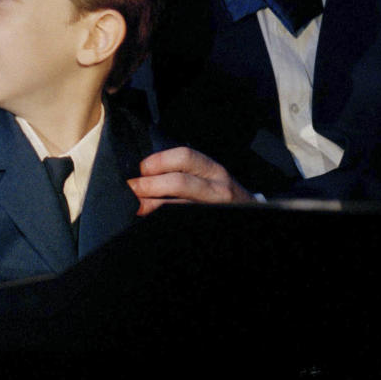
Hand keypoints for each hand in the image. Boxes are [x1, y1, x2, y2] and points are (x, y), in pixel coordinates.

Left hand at [127, 146, 254, 214]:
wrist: (247, 213)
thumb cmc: (220, 194)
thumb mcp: (208, 176)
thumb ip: (184, 170)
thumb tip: (145, 170)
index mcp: (212, 171)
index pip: (184, 156)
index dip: (158, 161)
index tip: (142, 169)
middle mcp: (217, 189)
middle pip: (179, 183)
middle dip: (150, 185)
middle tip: (132, 188)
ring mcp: (212, 209)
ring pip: (178, 207)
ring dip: (153, 206)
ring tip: (137, 206)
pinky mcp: (206, 223)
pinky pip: (181, 220)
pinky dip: (162, 219)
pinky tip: (151, 219)